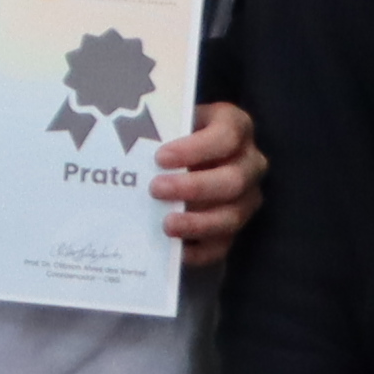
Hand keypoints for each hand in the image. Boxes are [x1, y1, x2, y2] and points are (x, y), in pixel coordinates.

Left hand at [158, 99, 264, 265]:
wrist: (184, 158)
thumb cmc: (173, 134)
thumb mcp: (169, 122)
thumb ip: (157, 129)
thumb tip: (124, 141)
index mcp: (236, 127)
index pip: (226, 136)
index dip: (195, 149)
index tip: (161, 157)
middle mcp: (249, 162)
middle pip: (233, 180)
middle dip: (194, 187)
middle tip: (156, 189)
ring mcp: (246, 197)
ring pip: (233, 215)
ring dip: (198, 222)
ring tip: (166, 224)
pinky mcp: (234, 226)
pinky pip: (224, 244)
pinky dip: (200, 251)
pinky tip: (177, 251)